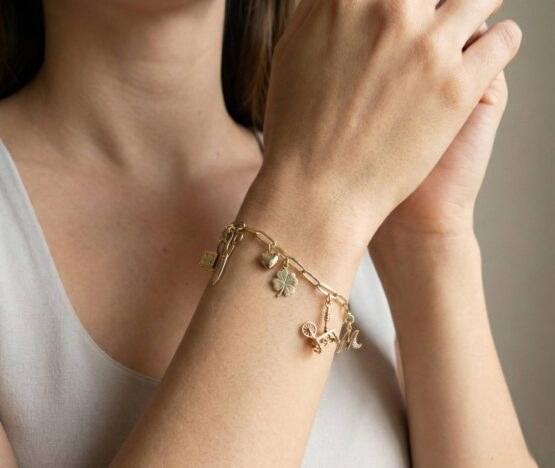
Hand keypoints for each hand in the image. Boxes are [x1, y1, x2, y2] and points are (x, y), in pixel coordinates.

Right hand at [246, 0, 521, 252]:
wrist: (318, 191)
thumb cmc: (297, 131)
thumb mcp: (291, 57)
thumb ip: (321, 15)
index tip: (407, 6)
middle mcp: (391, 9)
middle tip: (439, 10)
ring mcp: (429, 47)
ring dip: (479, 4)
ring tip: (474, 18)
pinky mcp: (459, 87)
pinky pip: (504, 41)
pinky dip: (501, 41)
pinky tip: (488, 52)